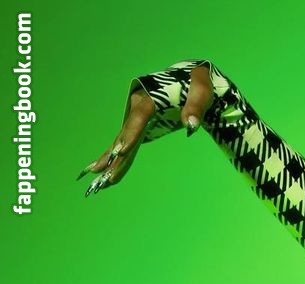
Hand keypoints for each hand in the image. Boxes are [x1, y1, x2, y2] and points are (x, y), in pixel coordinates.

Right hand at [77, 62, 214, 194]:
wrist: (192, 78)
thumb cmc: (198, 82)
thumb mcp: (202, 89)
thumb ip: (197, 105)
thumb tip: (190, 125)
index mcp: (150, 94)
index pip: (140, 116)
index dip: (130, 134)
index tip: (120, 151)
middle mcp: (138, 104)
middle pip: (126, 132)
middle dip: (115, 154)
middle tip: (101, 173)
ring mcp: (137, 115)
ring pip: (123, 140)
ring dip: (111, 160)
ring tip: (96, 178)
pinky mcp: (141, 125)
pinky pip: (130, 143)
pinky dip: (121, 159)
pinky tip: (110, 173)